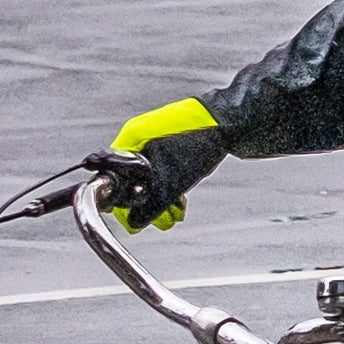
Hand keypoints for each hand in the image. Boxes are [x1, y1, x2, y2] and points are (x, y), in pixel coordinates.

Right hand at [106, 98, 227, 231]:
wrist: (229, 121)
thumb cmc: (202, 138)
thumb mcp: (175, 177)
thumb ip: (153, 199)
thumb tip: (135, 222)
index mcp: (131, 138)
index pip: (113, 176)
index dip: (124, 201)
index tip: (134, 218)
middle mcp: (138, 139)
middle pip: (130, 180)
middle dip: (145, 204)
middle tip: (163, 220)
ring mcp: (153, 142)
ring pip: (147, 180)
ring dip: (159, 201)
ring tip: (175, 215)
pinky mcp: (168, 147)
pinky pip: (160, 173)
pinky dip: (168, 191)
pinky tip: (180, 203)